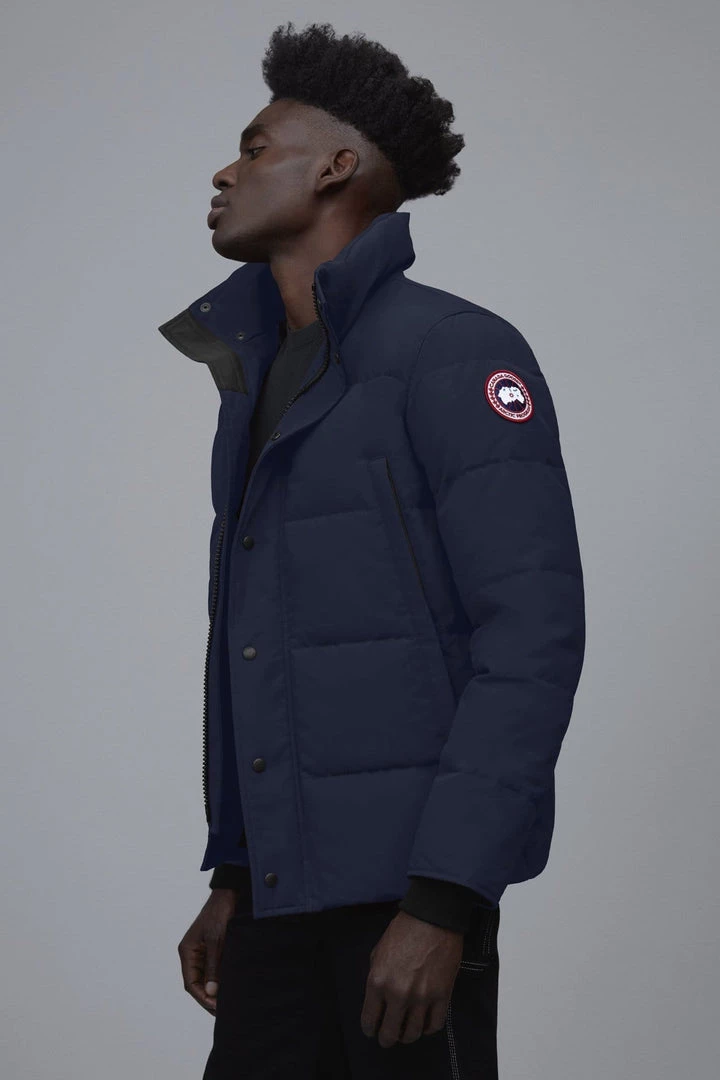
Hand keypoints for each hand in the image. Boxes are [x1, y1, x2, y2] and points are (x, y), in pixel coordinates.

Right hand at [177, 888, 236, 1013]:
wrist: (229, 894)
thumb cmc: (220, 914)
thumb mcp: (217, 940)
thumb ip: (213, 966)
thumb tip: (212, 992)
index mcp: (187, 952)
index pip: (190, 983)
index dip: (202, 998)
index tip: (215, 1008)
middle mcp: (192, 954)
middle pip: (197, 983)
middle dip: (208, 998)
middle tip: (222, 1012)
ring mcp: (202, 952)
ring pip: (206, 978)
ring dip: (214, 991)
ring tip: (227, 1004)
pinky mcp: (213, 950)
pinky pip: (214, 970)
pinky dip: (220, 980)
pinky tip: (229, 988)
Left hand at [360, 910, 463, 1047]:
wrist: (433, 918)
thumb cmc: (403, 930)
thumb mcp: (378, 951)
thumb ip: (376, 978)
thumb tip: (378, 999)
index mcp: (378, 982)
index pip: (370, 1020)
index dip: (370, 1029)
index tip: (372, 1030)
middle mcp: (398, 994)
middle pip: (390, 1033)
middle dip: (386, 1039)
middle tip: (388, 1037)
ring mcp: (422, 997)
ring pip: (413, 1034)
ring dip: (407, 1036)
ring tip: (406, 1031)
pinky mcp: (442, 996)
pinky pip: (435, 1025)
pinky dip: (428, 1028)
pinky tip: (424, 1023)